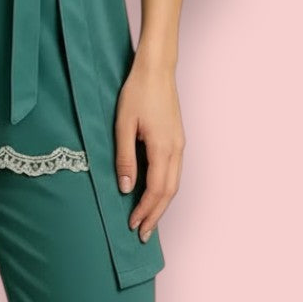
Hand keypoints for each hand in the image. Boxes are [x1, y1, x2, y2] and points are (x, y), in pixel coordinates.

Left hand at [114, 59, 183, 242]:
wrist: (156, 69)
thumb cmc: (137, 92)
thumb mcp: (123, 124)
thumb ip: (125, 158)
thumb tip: (126, 188)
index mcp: (162, 148)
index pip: (156, 190)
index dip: (145, 211)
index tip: (133, 225)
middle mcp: (176, 149)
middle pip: (169, 193)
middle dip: (156, 215)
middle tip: (142, 233)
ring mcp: (179, 144)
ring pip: (174, 183)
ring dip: (161, 204)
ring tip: (148, 219)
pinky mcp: (177, 138)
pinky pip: (174, 171)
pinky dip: (165, 188)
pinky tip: (154, 192)